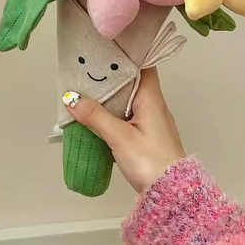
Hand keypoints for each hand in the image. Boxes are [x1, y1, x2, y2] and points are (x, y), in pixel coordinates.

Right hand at [63, 67, 184, 193]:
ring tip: (86, 87)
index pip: (143, 65)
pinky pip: (128, 114)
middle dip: (111, 74)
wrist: (173, 196)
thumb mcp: (120, 138)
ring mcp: (152, 120)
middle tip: (88, 66)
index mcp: (152, 98)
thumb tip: (71, 99)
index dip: (125, 55)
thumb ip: (95, 116)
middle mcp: (154, 105)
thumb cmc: (152, 163)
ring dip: (110, 94)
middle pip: (132, 80)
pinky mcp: (147, 135)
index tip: (105, 49)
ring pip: (129, 98)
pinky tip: (97, 114)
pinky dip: (113, 110)